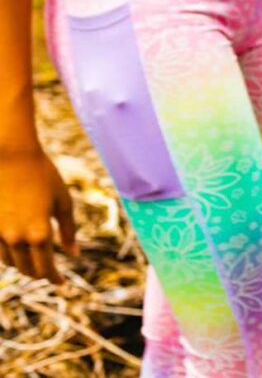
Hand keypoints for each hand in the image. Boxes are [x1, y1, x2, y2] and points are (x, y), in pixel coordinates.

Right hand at [0, 150, 76, 282]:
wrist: (10, 154)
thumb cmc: (43, 176)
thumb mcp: (63, 202)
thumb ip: (68, 231)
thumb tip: (74, 254)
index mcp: (39, 234)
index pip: (46, 268)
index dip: (55, 279)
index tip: (62, 284)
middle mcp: (16, 238)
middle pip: (27, 269)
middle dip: (40, 273)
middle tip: (50, 273)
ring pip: (9, 262)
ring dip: (23, 264)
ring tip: (35, 260)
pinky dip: (9, 253)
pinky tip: (19, 248)